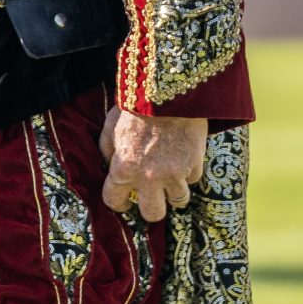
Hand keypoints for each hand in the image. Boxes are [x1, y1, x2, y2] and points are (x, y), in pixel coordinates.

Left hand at [98, 107, 206, 222]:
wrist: (168, 89)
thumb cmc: (136, 105)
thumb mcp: (110, 125)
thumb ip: (108, 150)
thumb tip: (110, 166)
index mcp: (124, 167)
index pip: (114, 201)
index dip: (117, 203)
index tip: (122, 200)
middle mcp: (148, 177)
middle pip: (152, 213)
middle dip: (151, 208)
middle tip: (152, 197)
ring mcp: (174, 173)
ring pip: (178, 201)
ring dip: (174, 191)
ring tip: (172, 177)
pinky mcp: (194, 165)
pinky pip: (193, 178)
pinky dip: (189, 171)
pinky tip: (184, 157)